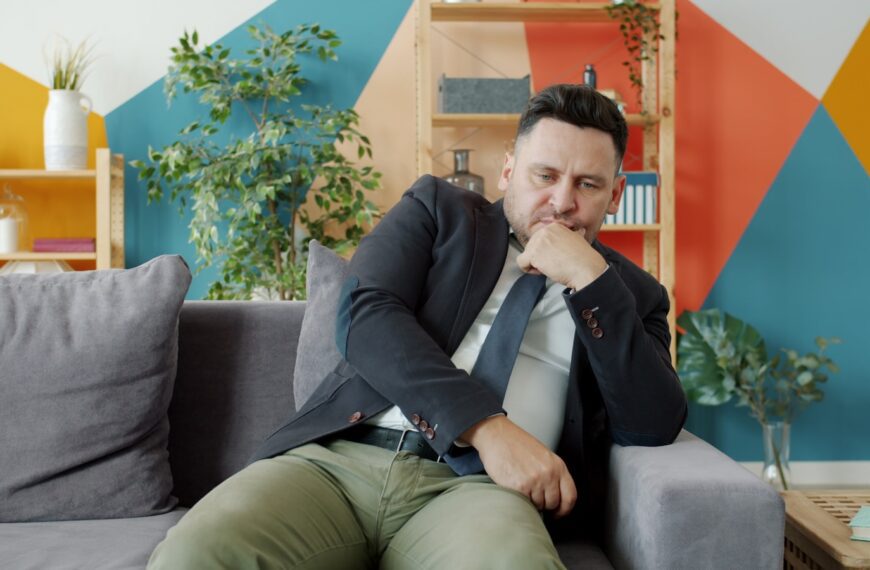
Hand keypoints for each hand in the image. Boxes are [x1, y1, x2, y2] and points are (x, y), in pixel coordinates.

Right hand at [461, 415, 576, 517]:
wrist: (497, 435)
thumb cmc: (517, 444)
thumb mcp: (543, 456)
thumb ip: (553, 474)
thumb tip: (556, 496)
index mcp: (557, 465)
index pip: (570, 497)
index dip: (564, 509)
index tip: (558, 512)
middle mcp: (548, 474)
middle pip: (553, 504)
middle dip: (544, 504)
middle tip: (534, 496)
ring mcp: (535, 481)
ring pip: (538, 506)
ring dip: (530, 502)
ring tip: (522, 487)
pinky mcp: (519, 487)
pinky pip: (524, 504)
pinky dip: (519, 499)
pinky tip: (515, 486)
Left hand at [516, 223, 606, 290]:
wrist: (586, 269)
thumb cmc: (584, 259)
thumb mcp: (577, 240)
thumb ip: (570, 235)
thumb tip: (578, 232)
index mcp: (554, 226)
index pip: (539, 240)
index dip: (546, 252)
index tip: (556, 257)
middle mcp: (545, 231)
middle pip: (531, 247)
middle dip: (540, 258)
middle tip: (554, 264)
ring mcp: (538, 241)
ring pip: (526, 255)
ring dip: (536, 264)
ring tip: (551, 267)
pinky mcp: (533, 253)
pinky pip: (521, 262)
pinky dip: (529, 270)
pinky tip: (542, 271)